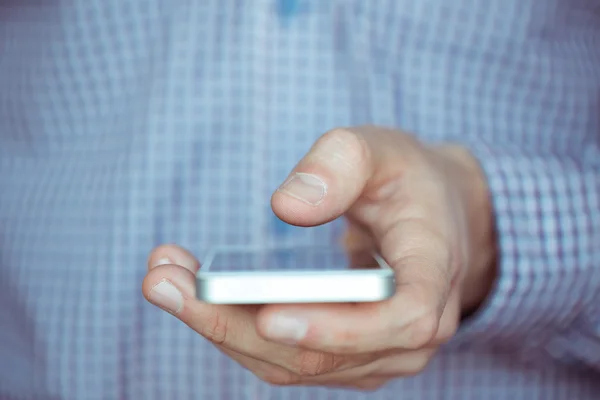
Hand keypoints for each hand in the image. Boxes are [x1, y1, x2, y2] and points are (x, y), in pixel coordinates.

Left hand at [142, 126, 496, 389]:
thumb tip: (286, 206)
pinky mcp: (344, 355)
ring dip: (220, 327)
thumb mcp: (382, 149)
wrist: (432, 217)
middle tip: (163, 280)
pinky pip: (284, 356)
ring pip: (292, 363)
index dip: (334, 327)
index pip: (397, 321)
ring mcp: (375, 352)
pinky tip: (194, 292)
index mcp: (432, 278)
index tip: (268, 313)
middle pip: (319, 354)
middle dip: (233, 323)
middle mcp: (409, 333)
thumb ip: (341, 165)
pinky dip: (235, 330)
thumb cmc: (407, 181)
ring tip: (163, 278)